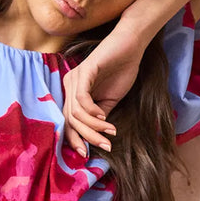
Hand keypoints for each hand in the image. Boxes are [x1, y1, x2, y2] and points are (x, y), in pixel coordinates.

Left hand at [61, 28, 146, 156]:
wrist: (131, 46)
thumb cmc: (121, 70)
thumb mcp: (109, 101)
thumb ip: (99, 118)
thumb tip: (96, 138)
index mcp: (73, 93)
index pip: (68, 122)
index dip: (75, 139)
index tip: (86, 154)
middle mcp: (70, 85)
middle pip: (71, 120)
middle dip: (88, 136)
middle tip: (105, 145)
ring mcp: (75, 77)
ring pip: (76, 113)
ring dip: (94, 126)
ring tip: (110, 131)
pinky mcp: (85, 70)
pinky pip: (82, 98)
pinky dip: (92, 112)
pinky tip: (104, 116)